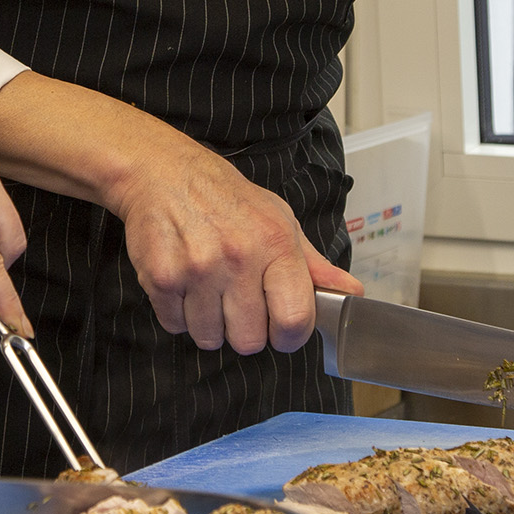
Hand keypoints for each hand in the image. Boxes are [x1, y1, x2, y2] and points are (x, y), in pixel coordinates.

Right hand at [108, 131, 361, 356]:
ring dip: (208, 324)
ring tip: (207, 289)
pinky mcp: (161, 277)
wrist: (163, 172)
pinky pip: (175, 325)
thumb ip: (314, 266)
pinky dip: (178, 314)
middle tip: (237, 303)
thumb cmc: (227, 198)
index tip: (280, 329)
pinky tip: (183, 282)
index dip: (289, 336)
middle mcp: (238, 257)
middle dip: (244, 331)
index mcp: (276, 243)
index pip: (294, 321)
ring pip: (209, 339)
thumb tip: (353, 294)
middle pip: (249, 341)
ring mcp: (197, 269)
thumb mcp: (279, 220)